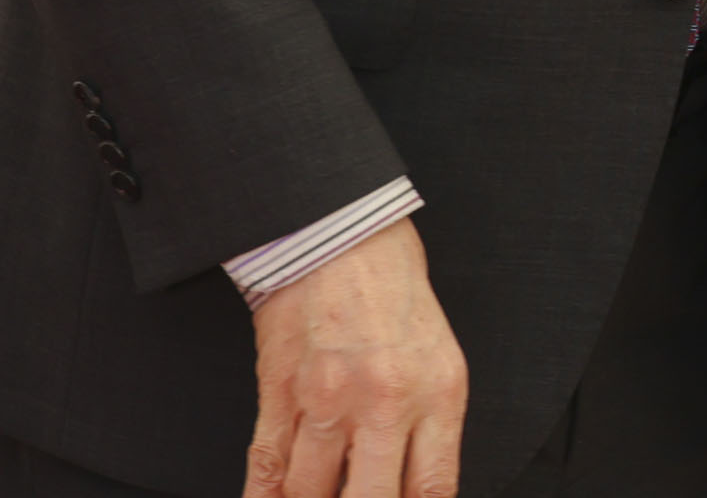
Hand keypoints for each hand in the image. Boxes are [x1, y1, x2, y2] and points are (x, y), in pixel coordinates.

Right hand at [245, 218, 466, 497]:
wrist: (339, 234)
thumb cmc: (392, 288)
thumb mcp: (439, 357)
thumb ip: (429, 427)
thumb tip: (411, 488)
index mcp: (436, 392)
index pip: (431, 489)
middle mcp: (384, 401)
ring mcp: (327, 400)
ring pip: (309, 494)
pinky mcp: (280, 393)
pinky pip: (267, 466)